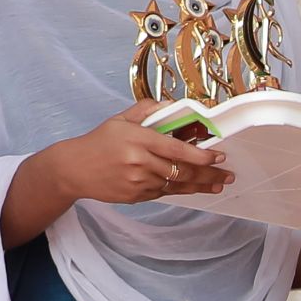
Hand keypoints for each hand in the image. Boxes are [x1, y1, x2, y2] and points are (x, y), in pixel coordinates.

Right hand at [58, 102, 232, 205]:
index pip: (176, 149)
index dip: (200, 155)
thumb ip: (147, 110)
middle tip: (226, 174)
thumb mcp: (120, 119)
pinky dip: (179, 189)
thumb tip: (171, 105)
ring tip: (217, 185)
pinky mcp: (135, 196)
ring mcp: (137, 182)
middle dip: (208, 174)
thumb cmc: (98, 142)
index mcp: (138, 139)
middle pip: (182, 171)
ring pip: (176, 185)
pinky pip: (163, 193)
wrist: (73, 169)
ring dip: (199, 186)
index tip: (218, 156)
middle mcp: (139, 162)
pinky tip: (193, 188)